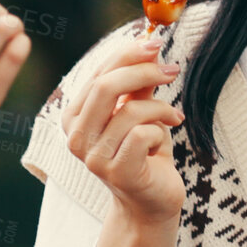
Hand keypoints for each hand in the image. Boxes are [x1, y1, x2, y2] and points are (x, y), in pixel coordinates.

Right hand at [64, 38, 186, 225]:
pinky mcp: (116, 172)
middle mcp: (76, 136)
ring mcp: (93, 157)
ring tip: (171, 118)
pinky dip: (160, 133)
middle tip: (172, 70)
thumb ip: (138, 85)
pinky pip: (143, 134)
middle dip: (144, 72)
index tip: (155, 43)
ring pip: (130, 110)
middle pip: (106, 86)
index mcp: (74, 116)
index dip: (127, 54)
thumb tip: (149, 48)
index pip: (98, 74)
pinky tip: (161, 146)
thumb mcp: (140, 112)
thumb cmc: (145, 153)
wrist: (152, 202)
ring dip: (160, 109)